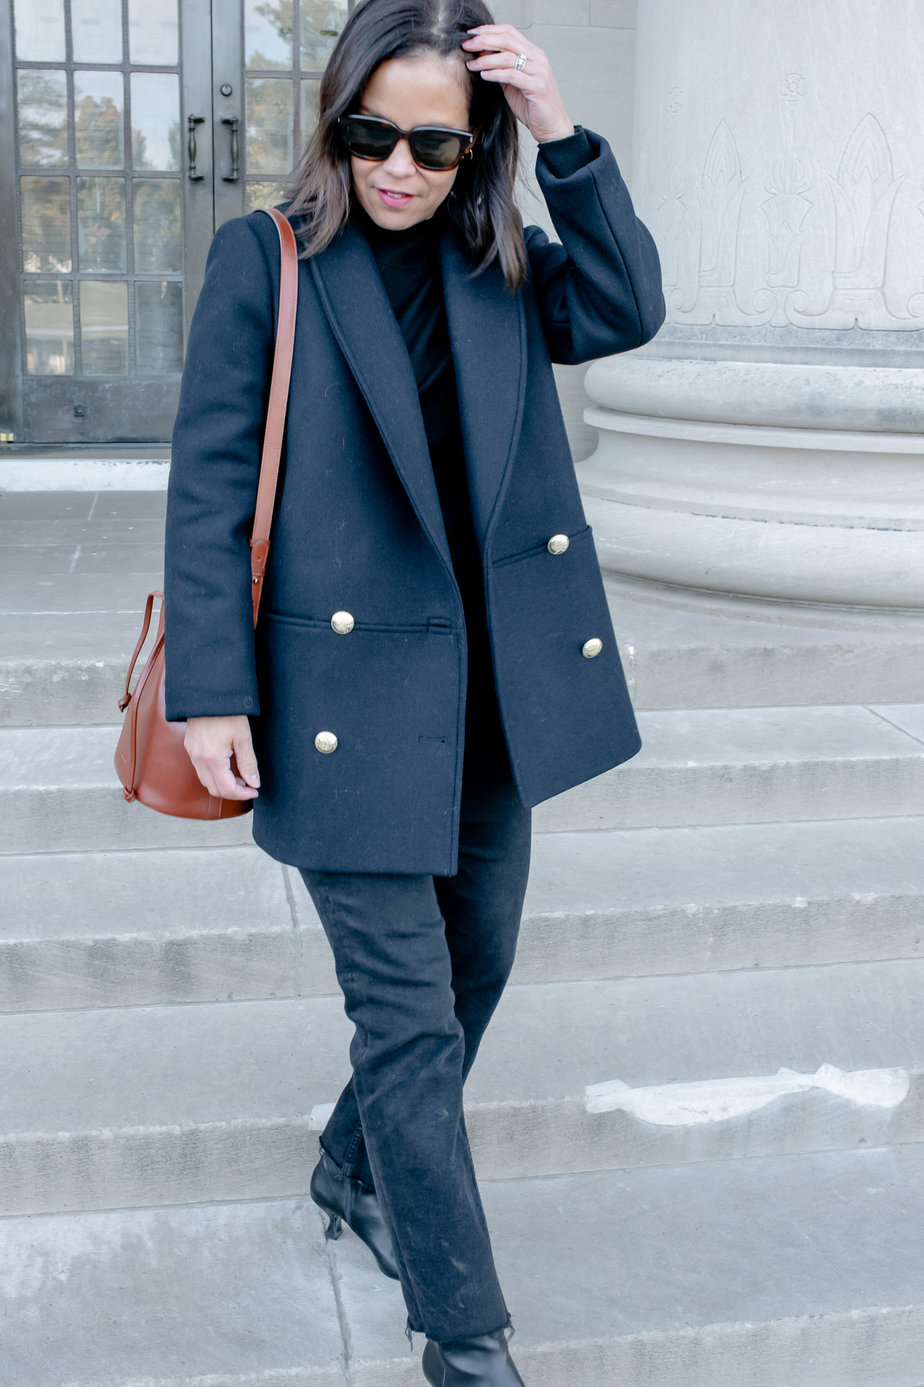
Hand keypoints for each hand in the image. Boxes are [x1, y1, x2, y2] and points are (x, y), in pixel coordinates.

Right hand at [185, 715, 259, 800]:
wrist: (209, 694)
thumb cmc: (228, 713)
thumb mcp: (243, 737)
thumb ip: (248, 763)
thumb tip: (254, 783)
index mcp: (212, 758)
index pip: (227, 789)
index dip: (243, 794)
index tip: (255, 790)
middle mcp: (198, 758)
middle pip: (214, 790)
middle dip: (233, 792)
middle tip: (249, 784)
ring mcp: (192, 753)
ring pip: (206, 782)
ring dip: (223, 784)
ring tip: (240, 776)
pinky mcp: (190, 747)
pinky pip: (200, 770)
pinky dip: (214, 775)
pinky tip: (227, 766)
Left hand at [462, 25, 574, 144]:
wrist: (552, 126)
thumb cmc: (533, 107)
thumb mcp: (513, 84)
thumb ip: (501, 69)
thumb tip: (482, 56)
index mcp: (533, 53)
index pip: (509, 32)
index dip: (489, 30)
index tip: (471, 34)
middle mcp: (537, 58)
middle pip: (507, 39)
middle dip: (483, 40)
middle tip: (467, 45)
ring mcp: (539, 71)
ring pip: (508, 57)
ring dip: (485, 60)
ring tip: (472, 64)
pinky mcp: (537, 86)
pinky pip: (512, 75)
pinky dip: (496, 74)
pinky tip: (484, 75)